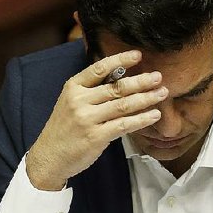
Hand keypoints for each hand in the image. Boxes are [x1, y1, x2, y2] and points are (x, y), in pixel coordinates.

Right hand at [26, 50, 165, 189]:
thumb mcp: (71, 102)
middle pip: (116, 87)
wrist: (49, 156)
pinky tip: (154, 115)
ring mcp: (87, 119)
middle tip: (159, 77)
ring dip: (146, 98)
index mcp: (73, 87)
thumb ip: (92, 90)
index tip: (138, 55)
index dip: (120, 60)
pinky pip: (123, 125)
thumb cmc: (65, 129)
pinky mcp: (95, 137)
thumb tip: (122, 78)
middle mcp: (79, 100)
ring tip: (162, 93)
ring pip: (123, 105)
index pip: (99, 68)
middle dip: (141, 81)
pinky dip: (141, 119)